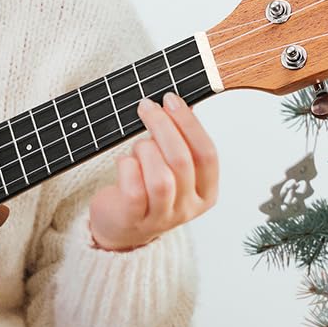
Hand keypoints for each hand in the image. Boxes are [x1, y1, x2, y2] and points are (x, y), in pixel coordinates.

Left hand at [87, 92, 219, 251]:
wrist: (121, 226)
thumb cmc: (147, 188)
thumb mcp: (172, 167)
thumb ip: (180, 140)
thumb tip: (179, 104)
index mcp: (206, 192)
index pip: (207, 154)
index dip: (189, 124)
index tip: (172, 100)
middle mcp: (188, 207)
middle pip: (182, 161)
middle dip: (163, 127)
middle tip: (147, 107)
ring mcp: (162, 217)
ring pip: (162, 179)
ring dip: (146, 150)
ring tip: (137, 145)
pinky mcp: (135, 219)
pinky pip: (134, 189)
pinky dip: (127, 166)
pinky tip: (124, 161)